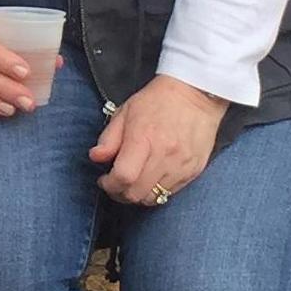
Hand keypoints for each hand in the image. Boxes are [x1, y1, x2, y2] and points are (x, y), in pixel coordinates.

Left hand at [88, 75, 228, 206]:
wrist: (195, 93)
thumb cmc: (157, 101)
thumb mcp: (125, 111)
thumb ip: (109, 138)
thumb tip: (95, 157)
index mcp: (144, 138)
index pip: (123, 176)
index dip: (109, 185)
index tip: (104, 180)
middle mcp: (164, 155)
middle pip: (137, 193)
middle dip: (120, 194)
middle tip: (116, 185)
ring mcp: (181, 165)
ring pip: (154, 197)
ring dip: (139, 195)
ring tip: (133, 183)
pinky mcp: (193, 170)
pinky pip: (171, 193)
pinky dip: (157, 191)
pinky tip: (151, 178)